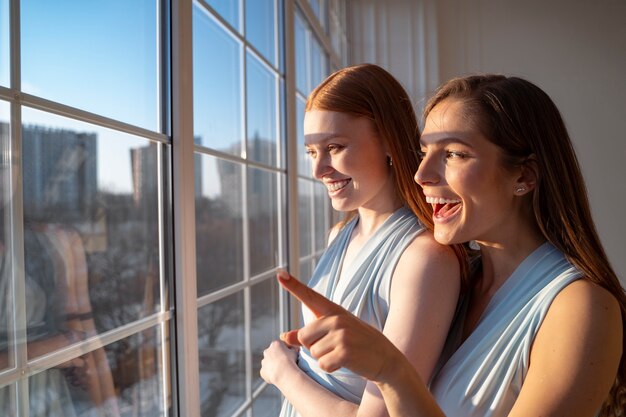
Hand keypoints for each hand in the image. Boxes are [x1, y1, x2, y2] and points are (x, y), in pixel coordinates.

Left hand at [260, 340, 298, 384]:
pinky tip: (277, 376)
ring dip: (273, 365)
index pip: (280, 345)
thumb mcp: (295, 352)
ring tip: (281, 370)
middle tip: (285, 362)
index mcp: (275, 344)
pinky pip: (266, 372)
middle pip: (272, 353)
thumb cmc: (290, 361)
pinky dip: (270, 374)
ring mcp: (264, 361)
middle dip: (277, 356)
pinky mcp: (262, 371)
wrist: (284, 373)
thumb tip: (293, 349)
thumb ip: (293, 349)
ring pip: (268, 362)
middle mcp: (267, 351)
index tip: (290, 355)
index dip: (286, 349)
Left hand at [276, 270, 404, 382]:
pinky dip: (330, 368)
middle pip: (304, 337)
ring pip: (313, 353)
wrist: (386, 358)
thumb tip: (283, 336)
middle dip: (314, 348)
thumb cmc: (356, 344)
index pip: (309, 296)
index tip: (279, 273)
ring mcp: (342, 334)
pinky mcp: (346, 352)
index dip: (293, 285)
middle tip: (335, 347)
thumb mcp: (333, 334)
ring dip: (324, 358)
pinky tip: (345, 363)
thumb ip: (307, 335)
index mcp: (333, 311)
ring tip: (343, 354)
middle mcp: (336, 319)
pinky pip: (323, 364)